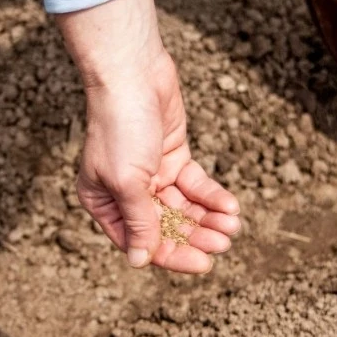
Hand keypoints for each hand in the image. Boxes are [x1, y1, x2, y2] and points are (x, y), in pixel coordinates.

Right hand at [57, 0, 239, 273]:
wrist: (133, 72)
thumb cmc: (120, 125)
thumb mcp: (127, 181)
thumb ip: (139, 221)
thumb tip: (140, 261)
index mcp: (104, 203)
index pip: (141, 241)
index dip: (173, 255)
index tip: (204, 264)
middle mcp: (127, 194)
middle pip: (167, 227)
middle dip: (197, 236)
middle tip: (224, 243)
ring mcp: (152, 176)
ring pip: (185, 208)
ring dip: (209, 219)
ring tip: (232, 226)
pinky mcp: (174, 158)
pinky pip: (196, 186)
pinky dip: (213, 197)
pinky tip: (230, 207)